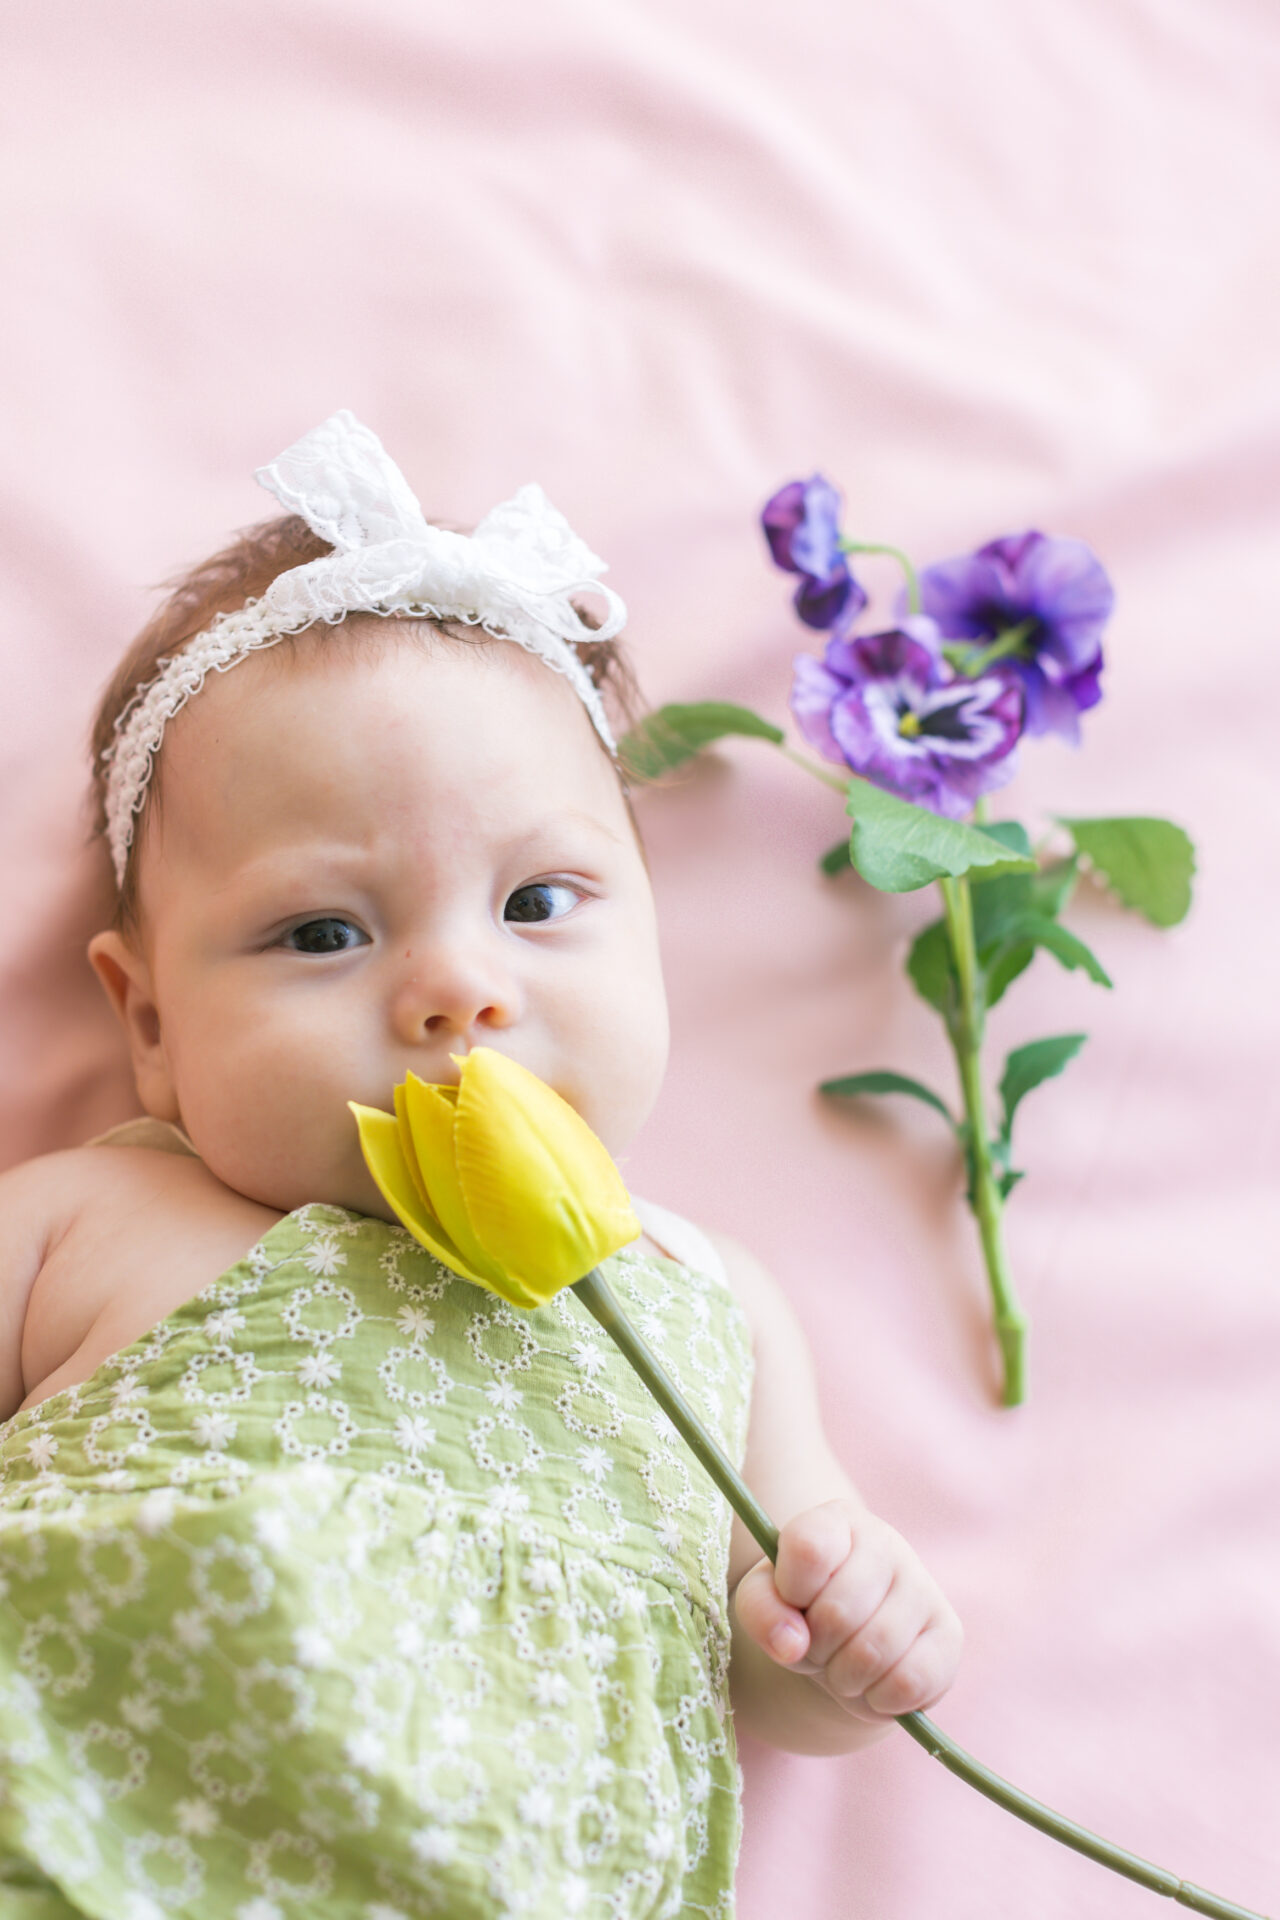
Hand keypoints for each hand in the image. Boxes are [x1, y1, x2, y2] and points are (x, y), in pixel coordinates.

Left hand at [733, 1499, 962, 1721]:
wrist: (847, 1642)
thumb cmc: (802, 1610)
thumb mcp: (765, 1601)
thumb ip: (761, 1610)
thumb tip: (791, 1643)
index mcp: (837, 1521)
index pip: (808, 1549)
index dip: (791, 1590)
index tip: (794, 1600)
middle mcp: (886, 1542)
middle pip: (838, 1613)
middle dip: (816, 1647)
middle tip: (818, 1644)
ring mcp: (923, 1586)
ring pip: (874, 1652)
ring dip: (844, 1677)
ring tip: (843, 1665)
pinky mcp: (949, 1634)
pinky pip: (909, 1683)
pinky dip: (879, 1699)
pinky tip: (875, 1682)